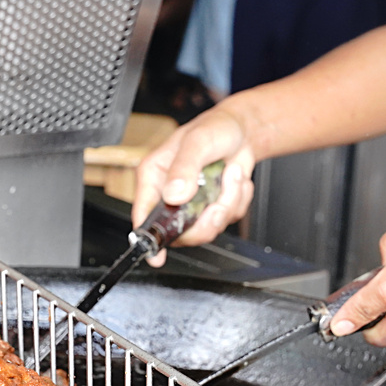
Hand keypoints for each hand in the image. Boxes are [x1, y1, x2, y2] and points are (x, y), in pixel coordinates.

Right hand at [133, 106, 258, 266]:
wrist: (241, 130)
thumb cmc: (214, 129)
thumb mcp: (197, 142)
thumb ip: (184, 168)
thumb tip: (174, 194)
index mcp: (155, 178)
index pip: (144, 215)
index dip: (149, 238)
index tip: (156, 256)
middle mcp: (169, 195)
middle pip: (180, 232)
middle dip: (207, 219)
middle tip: (218, 200)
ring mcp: (191, 205)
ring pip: (207, 228)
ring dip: (227, 203)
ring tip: (230, 175)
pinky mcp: (211, 209)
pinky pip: (226, 219)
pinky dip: (238, 199)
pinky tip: (233, 180)